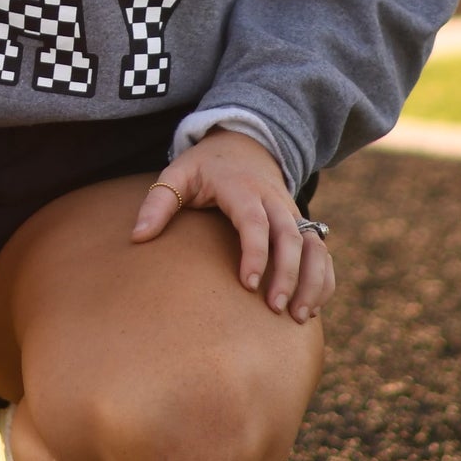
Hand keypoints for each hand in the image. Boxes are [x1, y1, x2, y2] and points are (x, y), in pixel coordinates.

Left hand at [131, 129, 334, 324]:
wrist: (245, 143)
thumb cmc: (206, 166)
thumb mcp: (179, 174)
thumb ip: (158, 202)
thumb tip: (137, 236)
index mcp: (241, 187)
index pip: (254, 221)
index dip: (254, 252)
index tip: (248, 284)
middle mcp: (273, 200)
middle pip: (290, 236)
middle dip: (287, 273)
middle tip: (274, 308)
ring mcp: (291, 213)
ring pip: (313, 245)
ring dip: (311, 280)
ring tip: (299, 316)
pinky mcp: (302, 225)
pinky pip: (321, 252)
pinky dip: (323, 279)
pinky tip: (312, 309)